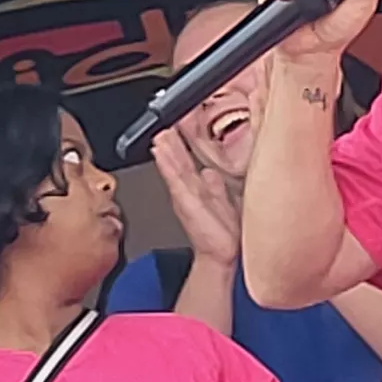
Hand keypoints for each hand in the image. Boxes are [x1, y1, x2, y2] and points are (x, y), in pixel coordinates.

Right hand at [151, 126, 239, 264]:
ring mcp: (186, 196)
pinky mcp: (186, 202)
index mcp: (198, 189)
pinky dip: (167, 165)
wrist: (220, 255)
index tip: (177, 126)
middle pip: (178, 161)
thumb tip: (210, 172)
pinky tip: (160, 153)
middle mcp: (190, 191)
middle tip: (162, 125)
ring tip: (158, 135)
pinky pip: (176, 179)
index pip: (187, 161)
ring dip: (165, 150)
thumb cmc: (222, 234)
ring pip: (175, 167)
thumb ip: (215, 186)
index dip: (181, 144)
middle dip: (170, 143)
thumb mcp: (223, 202)